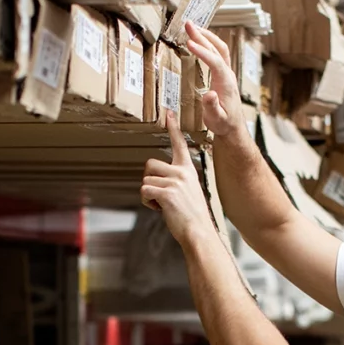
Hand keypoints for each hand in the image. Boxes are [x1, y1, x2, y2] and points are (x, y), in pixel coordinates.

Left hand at [141, 111, 213, 243]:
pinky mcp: (167, 192)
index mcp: (188, 170)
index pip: (179, 144)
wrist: (199, 231)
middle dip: (149, 180)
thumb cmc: (192, 215)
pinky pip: (145, 192)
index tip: (168, 113)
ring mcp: (175, 182)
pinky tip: (161, 209)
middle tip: (160, 195)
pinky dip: (148, 203)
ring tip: (164, 205)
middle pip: (150, 165)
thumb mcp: (189, 191)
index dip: (173, 128)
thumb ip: (176, 181)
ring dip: (149, 195)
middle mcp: (182, 172)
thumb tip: (157, 181)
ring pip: (146, 180)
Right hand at [185, 21, 245, 138]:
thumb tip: (209, 94)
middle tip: (187, 24)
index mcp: (226, 83)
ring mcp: (227, 73)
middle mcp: (228, 75)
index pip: (215, 62)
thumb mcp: (216, 119)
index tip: (189, 43)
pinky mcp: (224, 74)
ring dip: (206, 36)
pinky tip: (199, 39)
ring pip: (219, 49)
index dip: (202, 52)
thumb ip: (212, 107)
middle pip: (217, 49)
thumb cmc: (224, 124)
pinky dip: (208, 43)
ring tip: (191, 26)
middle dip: (202, 36)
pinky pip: (217, 53)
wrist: (233, 127)